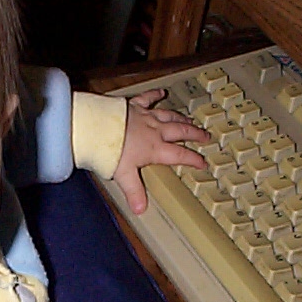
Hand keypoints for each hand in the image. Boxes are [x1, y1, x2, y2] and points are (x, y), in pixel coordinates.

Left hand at [113, 89, 208, 214]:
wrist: (96, 127)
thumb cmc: (109, 149)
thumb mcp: (123, 175)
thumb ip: (134, 191)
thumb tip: (140, 209)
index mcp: (154, 148)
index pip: (180, 155)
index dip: (193, 159)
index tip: (203, 162)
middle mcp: (154, 131)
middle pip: (181, 132)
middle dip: (195, 135)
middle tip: (205, 136)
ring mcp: (145, 116)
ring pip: (169, 116)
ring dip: (181, 118)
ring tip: (189, 120)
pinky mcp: (133, 106)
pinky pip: (147, 98)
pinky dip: (155, 95)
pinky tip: (161, 92)